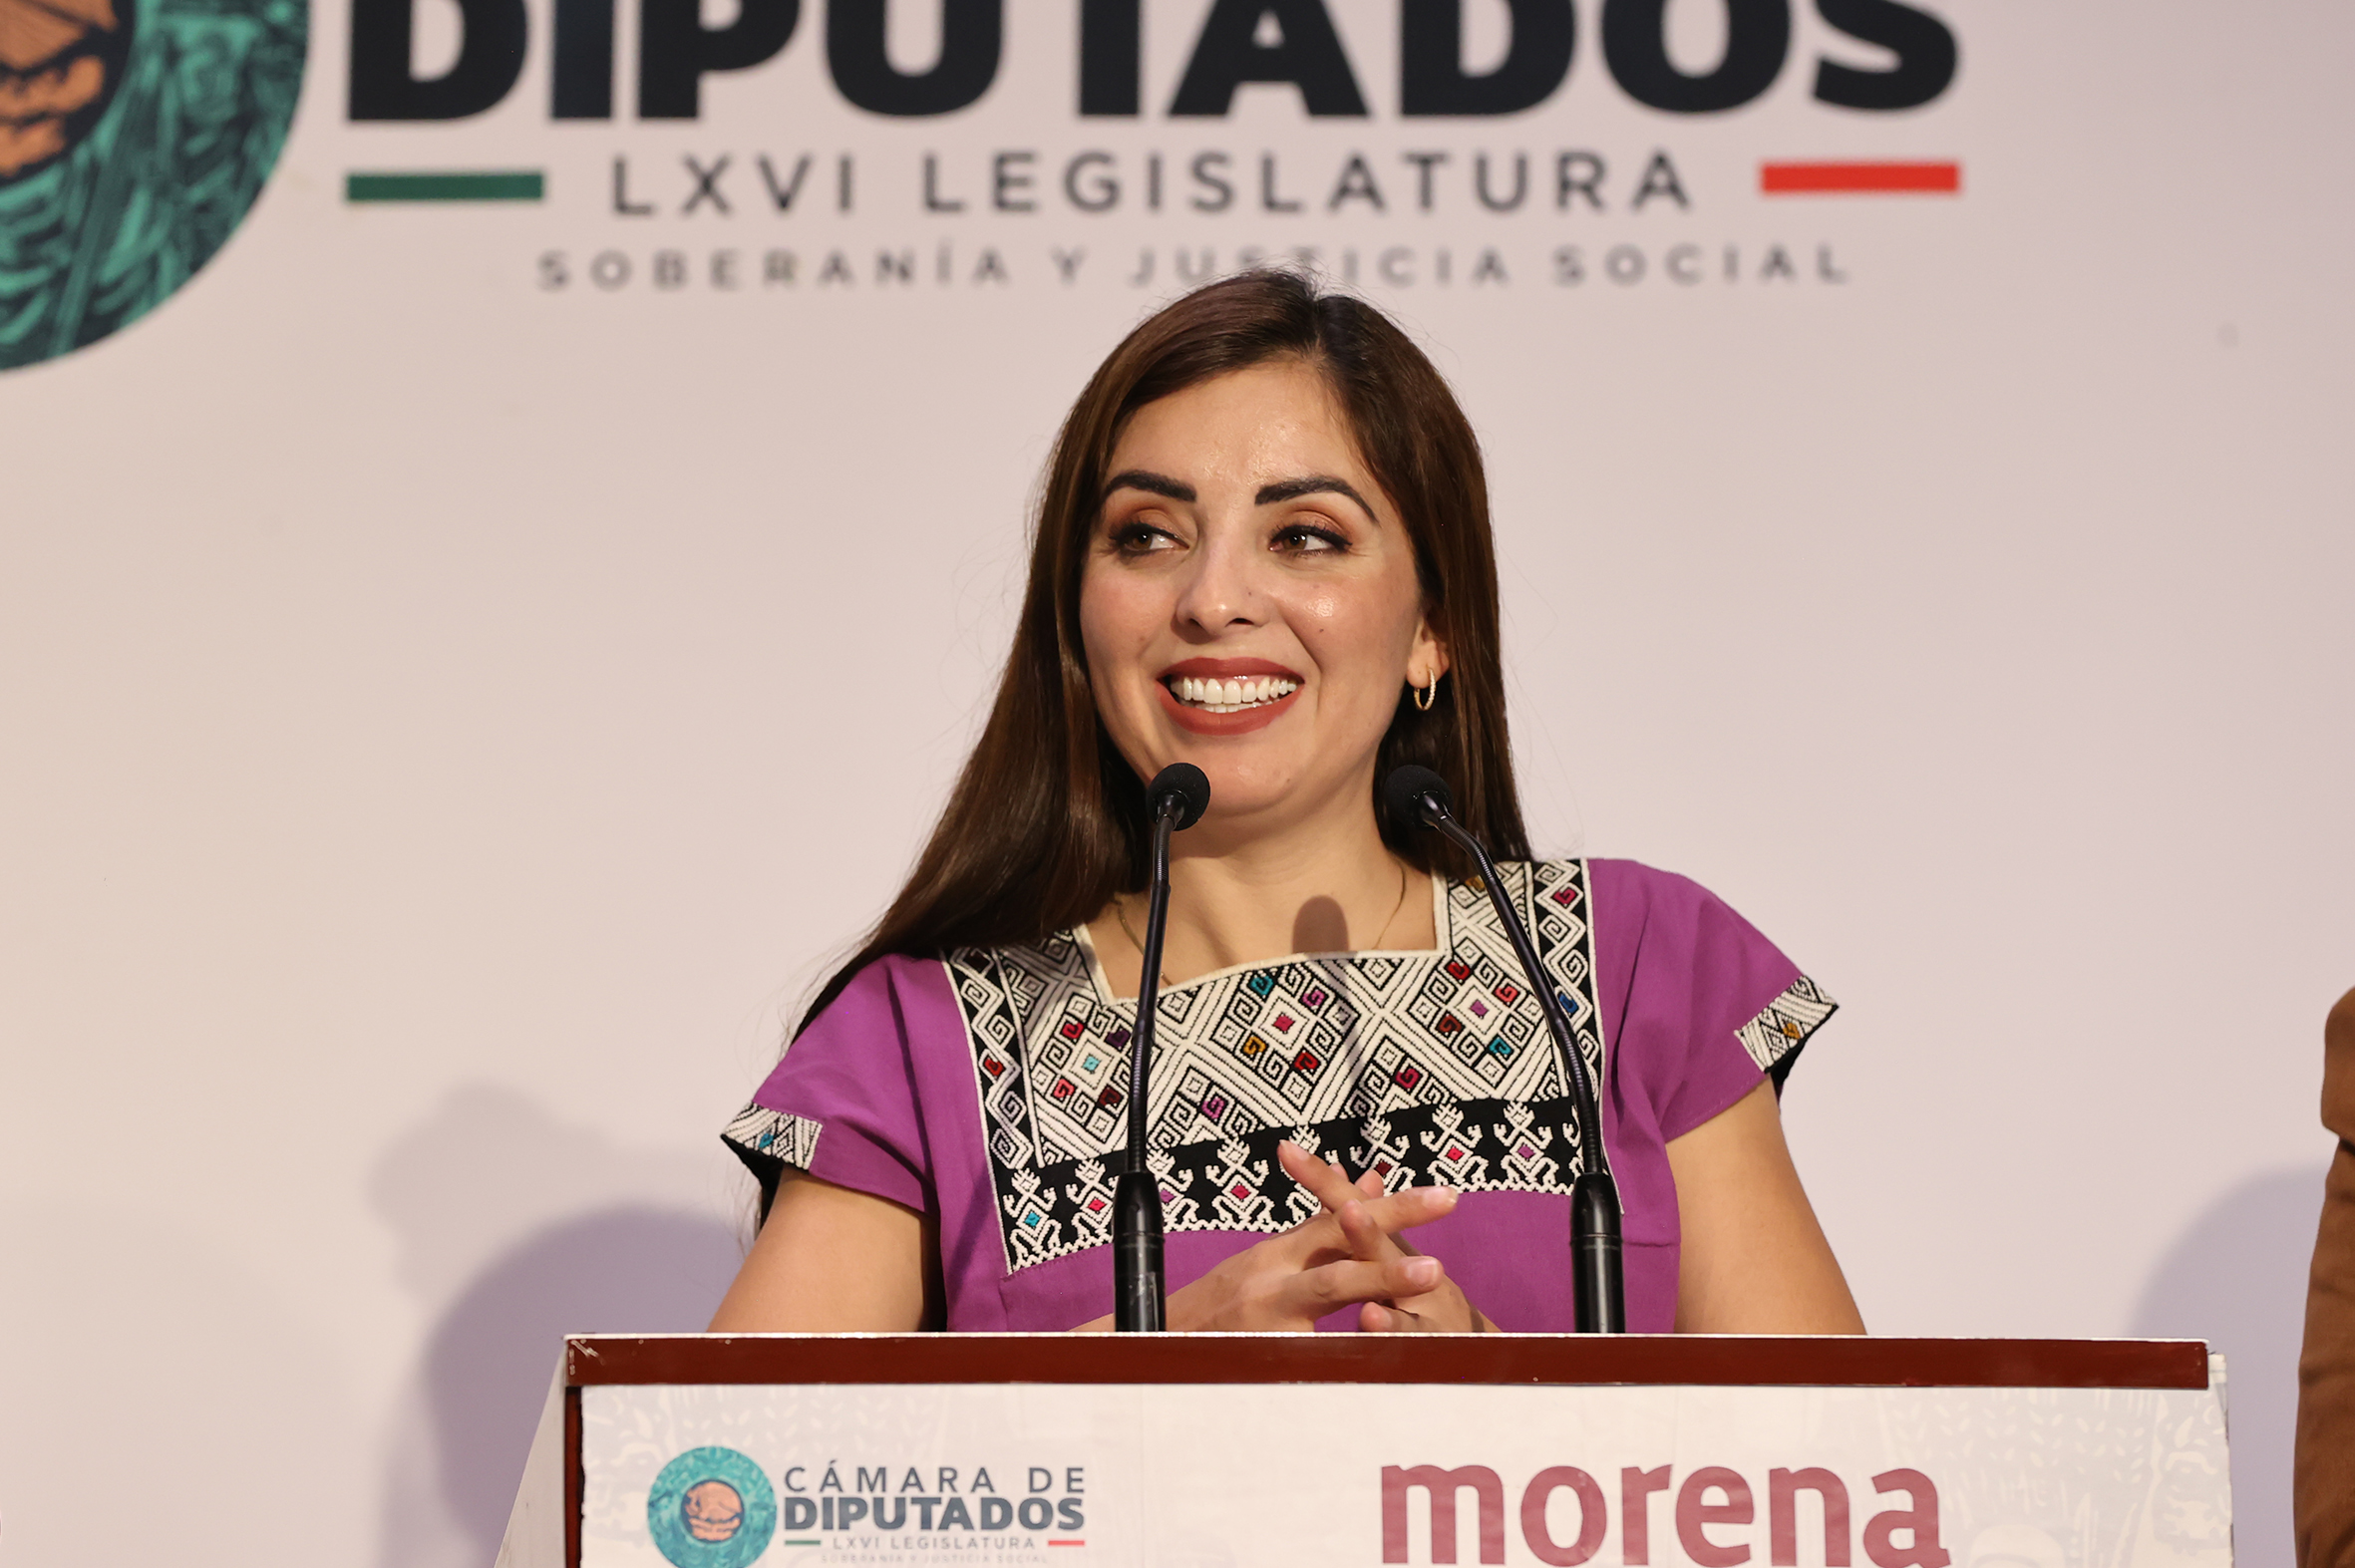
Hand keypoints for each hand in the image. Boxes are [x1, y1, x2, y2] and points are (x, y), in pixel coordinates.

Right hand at [1149, 1145, 1462, 1331]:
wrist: (1161, 1339)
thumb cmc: (1226, 1300)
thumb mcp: (1274, 1258)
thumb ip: (1324, 1229)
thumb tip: (1372, 1181)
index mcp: (1281, 1250)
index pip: (1342, 1217)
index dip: (1394, 1207)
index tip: (1445, 1198)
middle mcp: (1274, 1273)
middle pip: (1341, 1244)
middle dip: (1394, 1234)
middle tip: (1442, 1235)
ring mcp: (1267, 1311)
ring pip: (1330, 1287)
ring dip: (1381, 1281)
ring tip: (1429, 1279)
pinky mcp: (1260, 1349)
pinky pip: (1312, 1350)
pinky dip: (1347, 1351)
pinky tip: (1384, 1356)